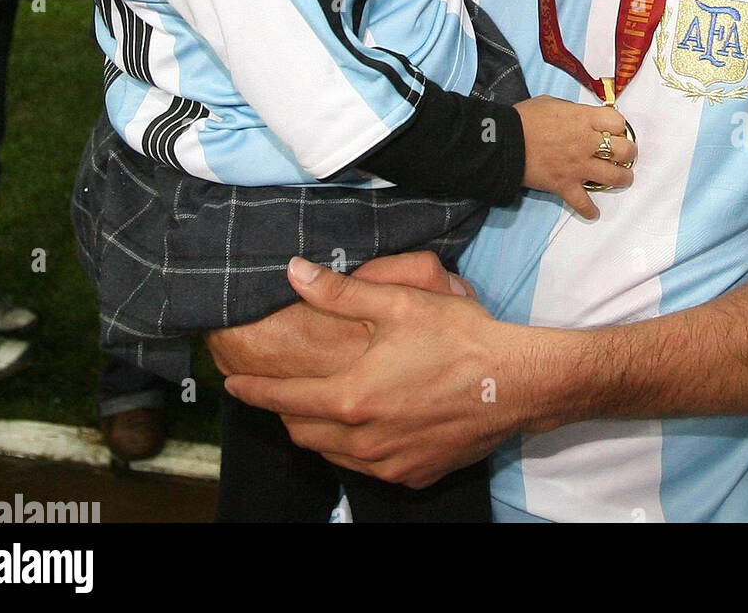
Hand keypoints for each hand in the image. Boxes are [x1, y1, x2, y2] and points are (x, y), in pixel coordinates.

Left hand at [225, 258, 547, 487]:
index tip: (231, 384)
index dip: (252, 390)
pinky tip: (368, 424)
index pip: (283, 397)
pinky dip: (355, 448)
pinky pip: (368, 467)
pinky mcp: (414, 475)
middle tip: (279, 389)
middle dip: (284, 410)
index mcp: (351, 396)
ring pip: (332, 453)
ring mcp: (389, 463)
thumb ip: (339, 292)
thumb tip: (294, 272)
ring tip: (321, 405)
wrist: (516, 383)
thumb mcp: (397, 303)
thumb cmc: (459, 338)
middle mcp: (363, 439)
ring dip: (319, 431)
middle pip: (302, 431)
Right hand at [517, 96, 633, 219]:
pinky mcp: (565, 186)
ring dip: (623, 178)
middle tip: (625, 154)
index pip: (618, 122)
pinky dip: (590, 210)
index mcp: (584, 119)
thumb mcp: (552, 103)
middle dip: (628, 152)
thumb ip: (573, 112)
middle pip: (624, 150)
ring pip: (614, 177)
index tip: (615, 129)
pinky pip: (584, 203)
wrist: (504, 141)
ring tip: (623, 178)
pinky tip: (593, 212)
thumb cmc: (525, 117)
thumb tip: (583, 118)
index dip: (619, 125)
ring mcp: (578, 167)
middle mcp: (587, 143)